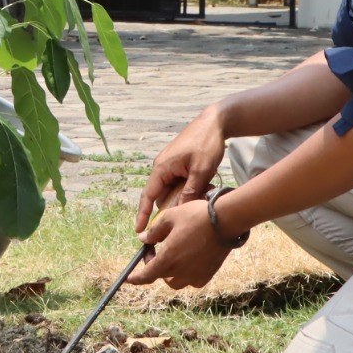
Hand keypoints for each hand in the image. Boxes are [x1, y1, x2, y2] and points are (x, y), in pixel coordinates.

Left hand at [125, 200, 230, 289]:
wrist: (226, 220)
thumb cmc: (196, 216)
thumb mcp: (170, 218)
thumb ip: (154, 232)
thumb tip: (144, 240)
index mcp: (168, 258)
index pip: (146, 276)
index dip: (136, 278)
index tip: (129, 278)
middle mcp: (181, 271)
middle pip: (161, 277)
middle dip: (154, 267)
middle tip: (155, 250)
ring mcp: (196, 274)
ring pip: (176, 282)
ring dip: (169, 273)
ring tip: (171, 256)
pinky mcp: (208, 273)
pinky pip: (192, 281)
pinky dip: (186, 275)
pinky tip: (188, 261)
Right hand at [135, 104, 226, 232]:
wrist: (214, 122)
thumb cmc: (206, 143)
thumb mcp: (201, 171)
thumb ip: (189, 192)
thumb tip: (179, 211)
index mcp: (162, 168)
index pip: (148, 196)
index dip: (143, 214)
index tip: (138, 230)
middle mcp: (162, 167)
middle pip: (162, 196)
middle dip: (176, 204)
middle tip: (196, 204)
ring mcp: (170, 166)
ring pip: (172, 190)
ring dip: (185, 195)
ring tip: (206, 188)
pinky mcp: (178, 164)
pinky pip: (179, 183)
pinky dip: (189, 188)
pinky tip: (205, 183)